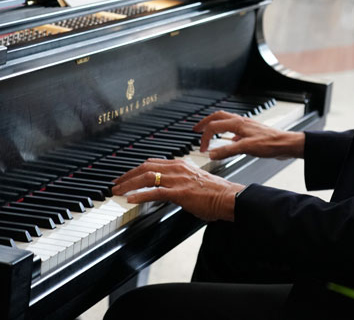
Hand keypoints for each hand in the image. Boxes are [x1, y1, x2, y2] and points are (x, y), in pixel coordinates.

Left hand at [112, 158, 243, 221]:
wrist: (229, 197)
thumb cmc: (217, 193)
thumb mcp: (195, 182)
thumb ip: (180, 183)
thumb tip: (169, 192)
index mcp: (181, 165)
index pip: (152, 163)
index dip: (136, 170)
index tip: (126, 177)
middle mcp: (178, 169)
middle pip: (145, 167)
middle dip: (127, 175)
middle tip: (115, 184)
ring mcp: (178, 180)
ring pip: (147, 177)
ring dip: (128, 184)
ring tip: (118, 191)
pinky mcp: (180, 193)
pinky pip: (155, 192)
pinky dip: (140, 195)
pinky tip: (130, 199)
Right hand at [193, 110, 304, 159]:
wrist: (286, 144)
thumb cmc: (270, 144)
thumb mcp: (246, 148)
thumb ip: (227, 150)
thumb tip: (211, 154)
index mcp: (237, 123)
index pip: (213, 126)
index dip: (204, 137)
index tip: (202, 149)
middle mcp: (241, 122)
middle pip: (218, 117)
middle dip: (205, 122)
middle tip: (196, 129)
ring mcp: (246, 126)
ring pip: (226, 121)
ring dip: (216, 125)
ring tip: (209, 132)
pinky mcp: (251, 132)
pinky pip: (235, 129)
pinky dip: (227, 133)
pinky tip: (229, 141)